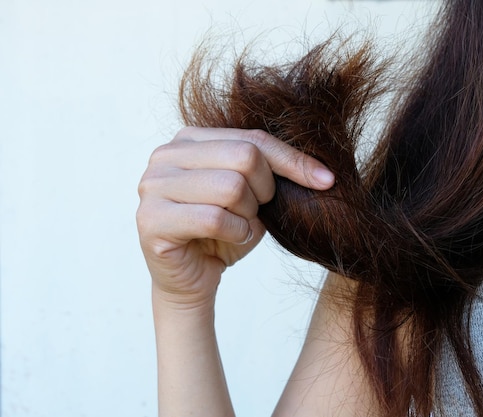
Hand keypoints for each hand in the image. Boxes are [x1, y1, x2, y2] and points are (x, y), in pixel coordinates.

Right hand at [136, 127, 334, 307]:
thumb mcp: (254, 196)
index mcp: (190, 139)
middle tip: (257, 212)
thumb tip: (323, 173)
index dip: (293, 160)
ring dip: (248, 215)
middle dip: (265, 191)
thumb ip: (272, 172)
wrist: (193, 279)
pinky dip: (235, 233)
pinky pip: (214, 218)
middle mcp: (166, 154)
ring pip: (231, 187)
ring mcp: (152, 185)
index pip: (253, 139)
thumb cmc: (224, 233)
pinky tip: (228, 240)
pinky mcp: (150, 219)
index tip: (326, 180)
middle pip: (244, 157)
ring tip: (238, 226)